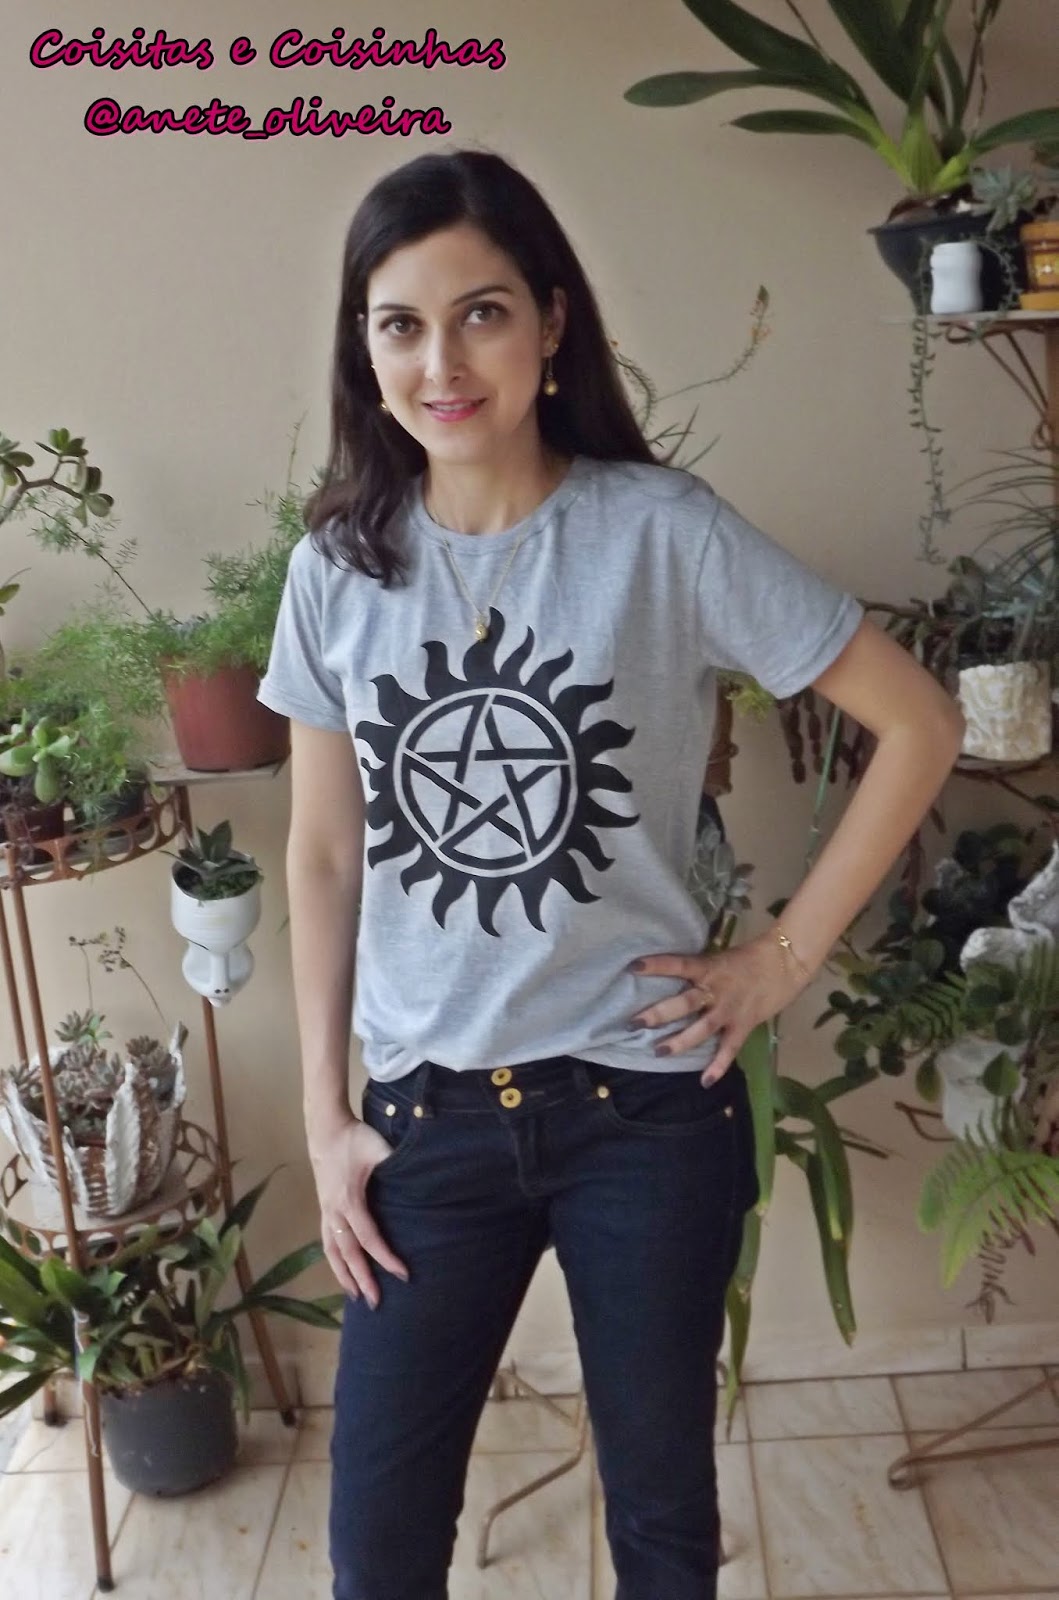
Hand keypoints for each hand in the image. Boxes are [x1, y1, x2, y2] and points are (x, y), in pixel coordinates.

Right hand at [306, 1111, 409, 1309]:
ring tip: (354, 1296)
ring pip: (332, 1251)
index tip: (403, 1275)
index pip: (369, 1238)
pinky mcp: (323, 1208)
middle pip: (348, 1254)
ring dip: (343, 1275)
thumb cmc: (355, 1138)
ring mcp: (326, 1211)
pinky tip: (341, 1269)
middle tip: (376, 1302)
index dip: (386, 1258)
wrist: (326, 1129)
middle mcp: (335, 1211)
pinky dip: (334, 1259)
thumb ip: (397, 1164)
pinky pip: (327, 1240)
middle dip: (362, 1279)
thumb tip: (423, 1177)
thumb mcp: (380, 1148)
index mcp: (350, 1200)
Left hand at [627, 933, 812, 1083]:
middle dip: (659, 1014)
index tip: (632, 968)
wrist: (785, 963)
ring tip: (658, 1052)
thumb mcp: (720, 958)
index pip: (678, 964)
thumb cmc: (750, 958)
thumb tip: (672, 979)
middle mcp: (716, 989)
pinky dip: (718, 1065)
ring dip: (680, 1042)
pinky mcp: (744, 1025)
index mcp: (708, 968)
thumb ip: (699, 971)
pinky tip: (705, 1082)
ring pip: (702, 1028)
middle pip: (685, 1002)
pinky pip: (729, 1048)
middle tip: (634, 1023)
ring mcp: (730, 1009)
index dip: (657, 965)